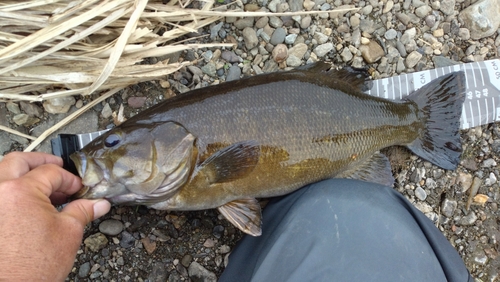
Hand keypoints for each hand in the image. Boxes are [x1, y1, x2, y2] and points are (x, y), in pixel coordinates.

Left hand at [0, 152, 110, 280]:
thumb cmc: (31, 267)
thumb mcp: (68, 234)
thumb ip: (83, 211)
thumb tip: (98, 203)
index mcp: (20, 191)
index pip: (50, 172)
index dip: (69, 179)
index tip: (78, 189)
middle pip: (18, 162)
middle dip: (40, 162)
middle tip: (57, 167)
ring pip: (2, 175)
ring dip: (23, 175)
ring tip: (43, 186)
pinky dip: (12, 192)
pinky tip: (28, 204)